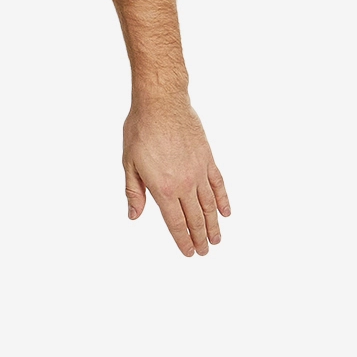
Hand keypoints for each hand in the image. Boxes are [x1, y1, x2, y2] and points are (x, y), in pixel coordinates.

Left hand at [123, 94, 230, 255]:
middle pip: (195, 218)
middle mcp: (185, 183)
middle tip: (204, 252)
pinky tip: (226, 212)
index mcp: (163, 188)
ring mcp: (199, 171)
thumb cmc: (141, 131)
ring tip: (217, 240)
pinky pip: (218, 184)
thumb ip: (134, 192)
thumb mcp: (129, 164)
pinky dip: (223, 199)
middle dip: (200, 237)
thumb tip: (134, 216)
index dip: (183, 239)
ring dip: (214, 224)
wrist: (162, 103)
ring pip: (209, 204)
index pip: (176, 222)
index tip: (189, 252)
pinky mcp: (208, 158)